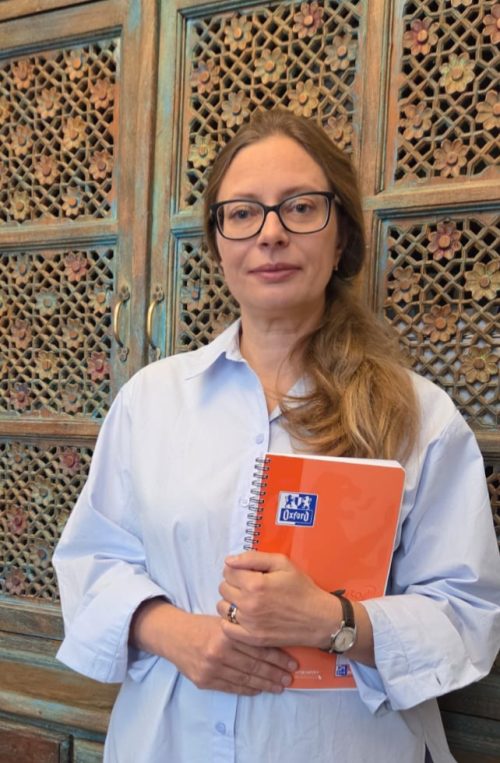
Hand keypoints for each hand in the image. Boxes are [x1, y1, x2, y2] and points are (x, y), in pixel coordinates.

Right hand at [165, 612, 296, 695]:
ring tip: (280, 686)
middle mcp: (219, 652)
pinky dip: (248, 689)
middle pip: (254, 665)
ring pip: (245, 679)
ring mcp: (212, 669)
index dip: (278, 657)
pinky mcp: (205, 681)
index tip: (292, 662)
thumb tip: (273, 640)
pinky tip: (259, 689)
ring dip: (265, 684)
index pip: (258, 647)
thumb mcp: (223, 621)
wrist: (174, 636)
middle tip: (290, 677)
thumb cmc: (203, 626)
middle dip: (276, 673)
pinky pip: (232, 688)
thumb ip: (243, 631)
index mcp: (227, 633)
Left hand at [217, 551, 336, 648]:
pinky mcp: (252, 638)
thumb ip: (253, 558)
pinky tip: (242, 616)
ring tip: (246, 600)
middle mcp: (249, 604)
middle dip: (233, 583)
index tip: (246, 573)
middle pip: (223, 588)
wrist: (319, 618)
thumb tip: (229, 560)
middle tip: (248, 586)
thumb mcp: (282, 563)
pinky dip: (230, 621)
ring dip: (230, 601)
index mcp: (255, 584)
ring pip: (222, 607)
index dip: (236, 569)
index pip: (228, 571)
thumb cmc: (302, 588)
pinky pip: (227, 628)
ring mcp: (249, 624)